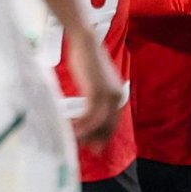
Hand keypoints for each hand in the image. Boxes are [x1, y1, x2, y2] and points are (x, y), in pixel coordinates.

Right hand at [65, 27, 123, 145]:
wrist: (85, 42)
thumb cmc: (86, 61)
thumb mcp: (94, 82)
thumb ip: (94, 97)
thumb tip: (87, 112)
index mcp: (118, 95)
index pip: (114, 122)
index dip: (104, 136)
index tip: (95, 146)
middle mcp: (117, 96)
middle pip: (109, 126)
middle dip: (98, 140)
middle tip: (87, 149)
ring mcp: (108, 95)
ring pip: (99, 123)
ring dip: (87, 134)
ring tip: (74, 140)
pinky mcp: (97, 92)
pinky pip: (91, 115)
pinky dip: (82, 125)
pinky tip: (72, 129)